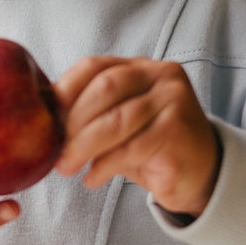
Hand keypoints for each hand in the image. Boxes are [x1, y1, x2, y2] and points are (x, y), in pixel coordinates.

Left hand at [54, 56, 220, 215]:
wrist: (201, 173)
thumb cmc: (151, 146)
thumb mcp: (120, 121)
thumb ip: (93, 112)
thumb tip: (43, 117)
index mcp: (142, 67)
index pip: (95, 66)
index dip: (66, 88)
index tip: (44, 114)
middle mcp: (162, 77)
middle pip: (106, 89)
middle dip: (73, 120)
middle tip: (54, 149)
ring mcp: (174, 102)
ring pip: (118, 120)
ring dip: (84, 146)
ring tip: (67, 167)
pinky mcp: (178, 133)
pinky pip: (132, 148)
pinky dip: (105, 165)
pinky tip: (93, 178)